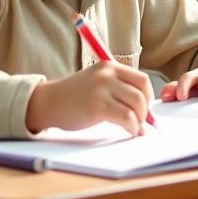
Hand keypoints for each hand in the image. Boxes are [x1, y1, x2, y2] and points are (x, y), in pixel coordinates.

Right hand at [25, 60, 153, 134]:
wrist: (48, 102)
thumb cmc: (75, 96)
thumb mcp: (98, 83)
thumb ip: (119, 89)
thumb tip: (146, 110)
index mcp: (109, 66)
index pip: (142, 79)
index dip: (148, 95)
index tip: (146, 108)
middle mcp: (107, 75)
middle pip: (141, 93)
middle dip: (145, 111)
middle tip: (142, 122)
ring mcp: (101, 90)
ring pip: (136, 106)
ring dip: (140, 121)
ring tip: (135, 128)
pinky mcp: (97, 107)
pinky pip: (126, 118)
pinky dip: (132, 127)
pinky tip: (129, 132)